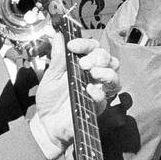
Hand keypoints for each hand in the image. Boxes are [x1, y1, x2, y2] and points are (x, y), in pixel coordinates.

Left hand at [33, 33, 121, 149]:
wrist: (45, 124)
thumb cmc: (50, 100)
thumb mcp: (51, 75)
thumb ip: (58, 56)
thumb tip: (58, 34)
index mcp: (84, 65)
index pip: (94, 48)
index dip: (85, 44)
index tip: (71, 45)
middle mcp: (94, 76)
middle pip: (109, 59)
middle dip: (98, 57)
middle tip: (83, 63)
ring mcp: (98, 91)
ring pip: (115, 77)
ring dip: (106, 72)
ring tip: (91, 73)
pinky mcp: (97, 108)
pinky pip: (105, 97)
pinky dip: (99, 92)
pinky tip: (88, 90)